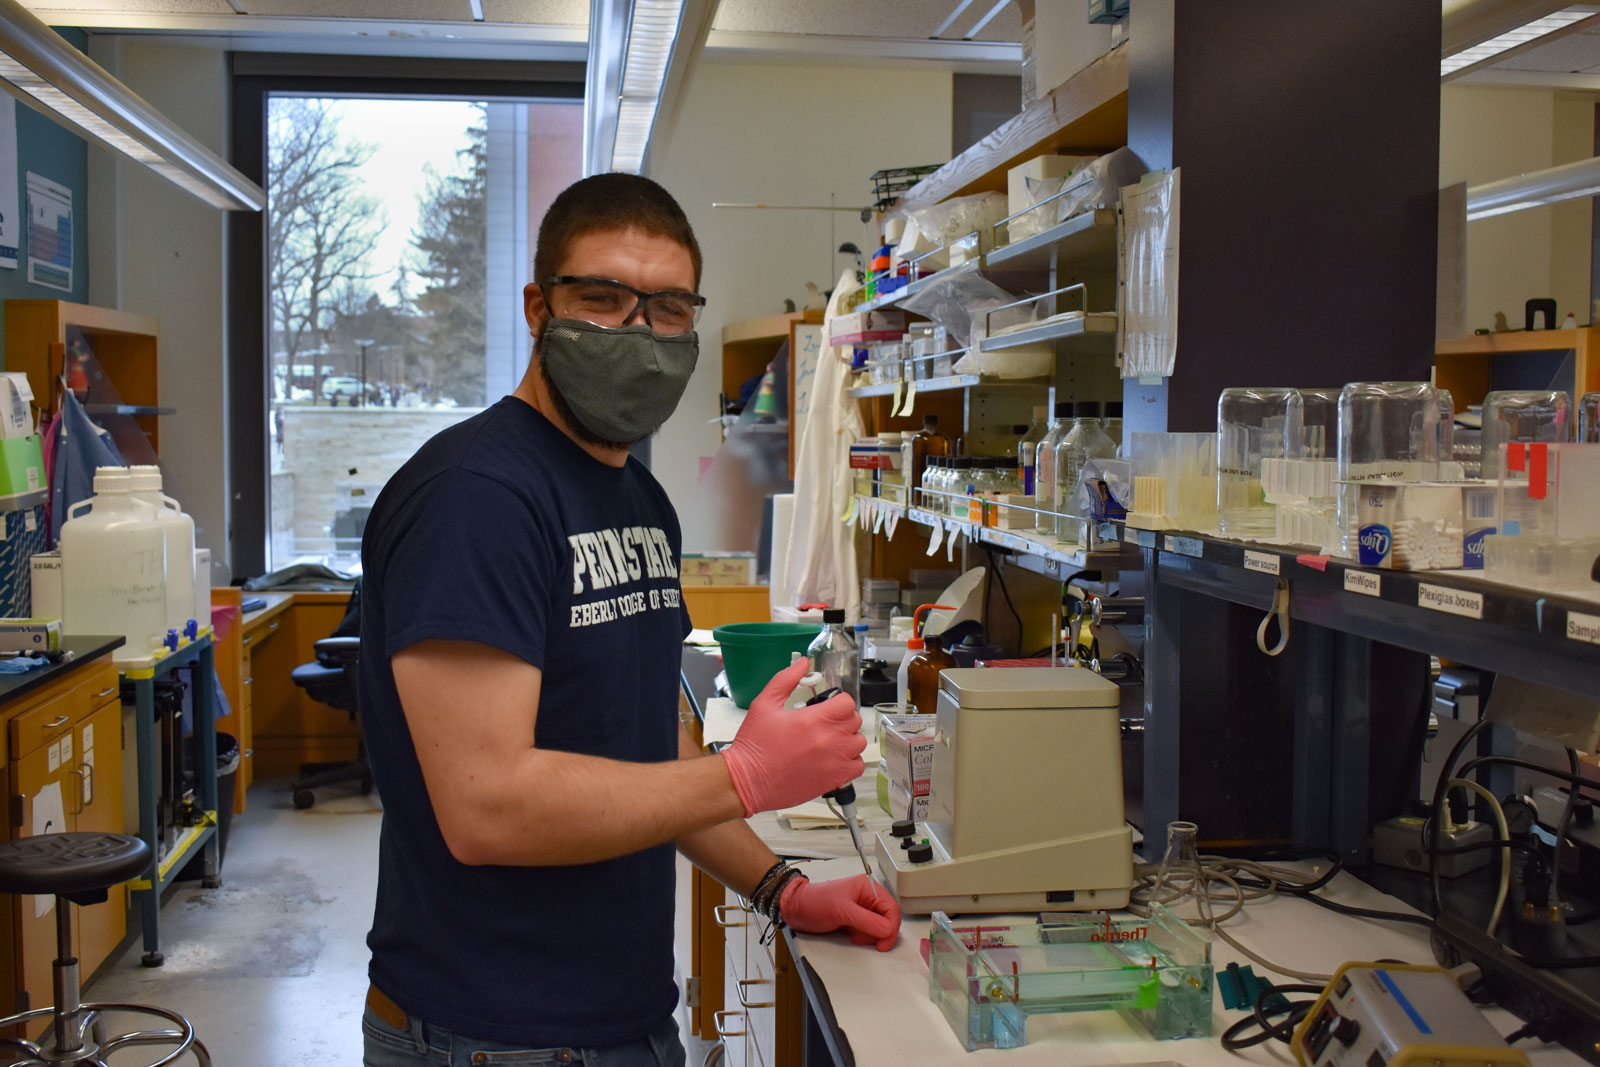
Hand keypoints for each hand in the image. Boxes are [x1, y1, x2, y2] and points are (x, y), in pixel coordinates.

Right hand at [720, 657, 864, 816]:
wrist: (748, 781)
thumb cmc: (754, 746)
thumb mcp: (764, 704)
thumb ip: (785, 680)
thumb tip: (803, 663)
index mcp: (813, 720)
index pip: (846, 703)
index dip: (838, 701)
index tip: (827, 705)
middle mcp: (828, 740)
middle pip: (854, 720)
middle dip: (841, 717)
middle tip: (825, 722)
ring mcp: (834, 762)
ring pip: (858, 742)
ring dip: (848, 738)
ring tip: (830, 740)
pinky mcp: (834, 780)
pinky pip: (857, 766)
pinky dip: (850, 761)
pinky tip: (834, 758)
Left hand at [779, 874, 900, 950]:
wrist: (797, 910)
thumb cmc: (815, 902)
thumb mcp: (842, 911)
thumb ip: (867, 921)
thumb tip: (888, 929)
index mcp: (867, 887)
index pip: (891, 908)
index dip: (891, 927)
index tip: (884, 942)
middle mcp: (867, 897)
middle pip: (888, 919)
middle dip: (880, 932)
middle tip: (869, 941)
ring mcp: (862, 909)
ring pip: (879, 927)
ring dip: (870, 936)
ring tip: (855, 936)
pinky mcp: (856, 919)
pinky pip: (869, 931)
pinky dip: (864, 937)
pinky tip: (852, 935)